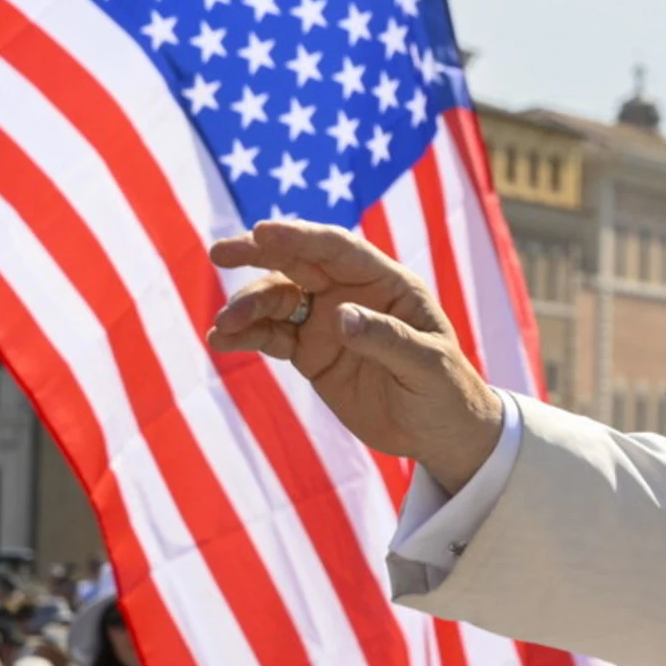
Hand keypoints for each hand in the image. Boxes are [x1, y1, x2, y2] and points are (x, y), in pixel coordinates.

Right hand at [208, 220, 504, 490]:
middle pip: (299, 263)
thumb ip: (385, 339)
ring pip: (278, 300)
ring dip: (248, 307)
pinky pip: (273, 336)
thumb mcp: (426, 366)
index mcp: (387, 283)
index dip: (301, 238)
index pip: (339, 249)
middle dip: (258, 255)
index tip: (263, 233)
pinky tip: (223, 341)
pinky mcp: (311, 353)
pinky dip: (246, 336)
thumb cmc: (446, 390)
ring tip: (223, 326)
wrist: (440, 432)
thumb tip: (339, 316)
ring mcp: (328, 322)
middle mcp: (352, 294)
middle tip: (219, 252)